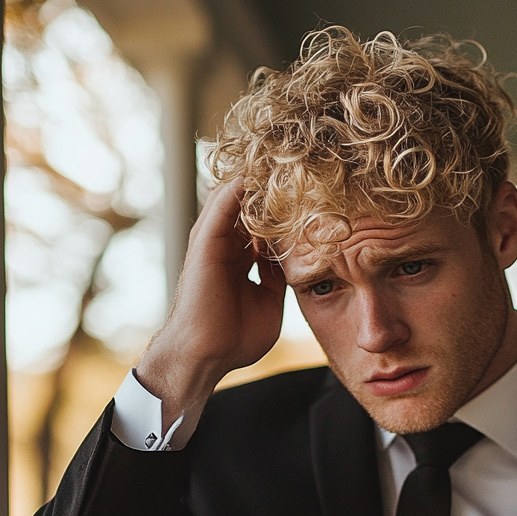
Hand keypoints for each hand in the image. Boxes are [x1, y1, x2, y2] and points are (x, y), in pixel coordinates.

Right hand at [136, 177, 286, 425]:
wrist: (206, 355)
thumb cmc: (234, 339)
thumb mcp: (269, 305)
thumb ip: (278, 279)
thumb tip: (295, 261)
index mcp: (238, 262)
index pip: (262, 227)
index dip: (284, 214)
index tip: (311, 199)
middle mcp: (225, 247)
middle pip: (249, 208)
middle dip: (272, 191)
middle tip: (301, 169)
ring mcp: (214, 242)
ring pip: (235, 199)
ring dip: (257, 182)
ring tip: (282, 160)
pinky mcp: (205, 241)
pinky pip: (222, 204)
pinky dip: (239, 187)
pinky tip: (258, 171)